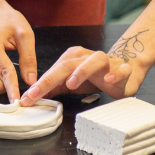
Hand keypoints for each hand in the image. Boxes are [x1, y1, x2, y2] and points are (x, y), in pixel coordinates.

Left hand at [19, 46, 148, 105]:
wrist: (126, 67)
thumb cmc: (96, 75)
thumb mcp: (73, 82)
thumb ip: (56, 87)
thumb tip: (36, 95)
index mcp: (73, 58)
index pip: (53, 71)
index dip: (39, 84)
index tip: (27, 98)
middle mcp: (87, 57)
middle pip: (67, 65)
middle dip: (50, 79)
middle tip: (37, 92)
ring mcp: (106, 62)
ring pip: (93, 61)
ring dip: (81, 71)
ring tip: (71, 83)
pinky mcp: (122, 69)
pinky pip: (120, 69)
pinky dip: (115, 73)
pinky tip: (108, 80)